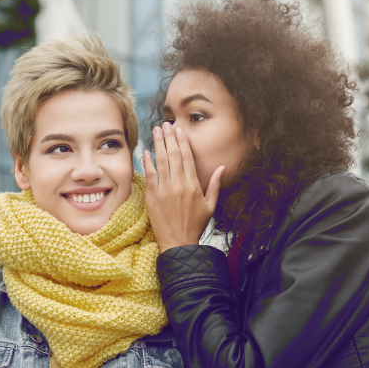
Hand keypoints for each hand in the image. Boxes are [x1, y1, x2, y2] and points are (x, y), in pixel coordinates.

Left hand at [144, 122, 224, 253]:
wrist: (178, 242)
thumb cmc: (195, 226)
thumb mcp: (210, 206)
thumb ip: (215, 185)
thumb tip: (222, 168)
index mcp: (193, 185)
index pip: (187, 157)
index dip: (182, 142)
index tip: (179, 130)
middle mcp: (178, 185)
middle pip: (173, 155)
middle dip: (169, 137)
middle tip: (165, 124)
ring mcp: (164, 190)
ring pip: (161, 161)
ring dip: (158, 144)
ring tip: (156, 131)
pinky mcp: (152, 196)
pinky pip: (150, 175)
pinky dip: (147, 162)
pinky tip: (146, 151)